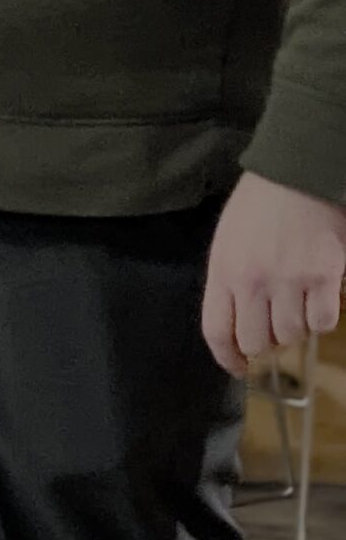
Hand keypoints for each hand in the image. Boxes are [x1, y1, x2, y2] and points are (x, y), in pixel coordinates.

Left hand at [201, 172, 345, 375]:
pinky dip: (322, 317)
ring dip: (295, 326)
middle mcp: (252, 281)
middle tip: (274, 324)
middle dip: (266, 341)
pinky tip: (318, 295)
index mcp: (222, 269)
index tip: (238, 366)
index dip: (227, 357)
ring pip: (292, 334)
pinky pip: (323, 322)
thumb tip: (239, 322)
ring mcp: (289, 281)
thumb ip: (230, 280)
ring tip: (296, 299)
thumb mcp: (228, 238)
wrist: (296, 173)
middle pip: (257, 341)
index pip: (216, 330)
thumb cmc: (259, 203)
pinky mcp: (323, 278)